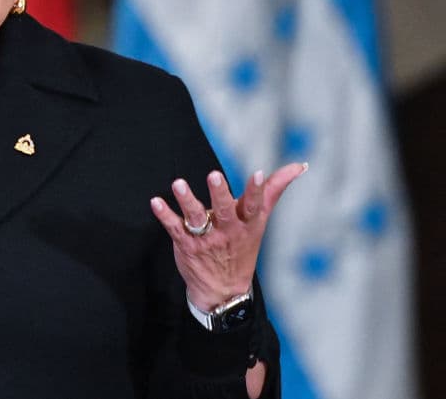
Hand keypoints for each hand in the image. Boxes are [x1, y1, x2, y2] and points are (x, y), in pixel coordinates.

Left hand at [150, 162, 306, 309]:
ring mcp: (205, 238)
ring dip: (187, 200)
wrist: (223, 290)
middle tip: (214, 175)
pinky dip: (164, 215)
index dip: (256, 190)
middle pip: (224, 211)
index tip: (257, 173)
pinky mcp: (185, 243)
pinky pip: (174, 227)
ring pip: (196, 218)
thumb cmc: (242, 245)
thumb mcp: (259, 220)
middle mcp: (227, 230)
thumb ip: (273, 190)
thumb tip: (298, 166)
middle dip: (220, 193)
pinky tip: (156, 202)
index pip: (254, 205)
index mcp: (247, 223)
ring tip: (178, 184)